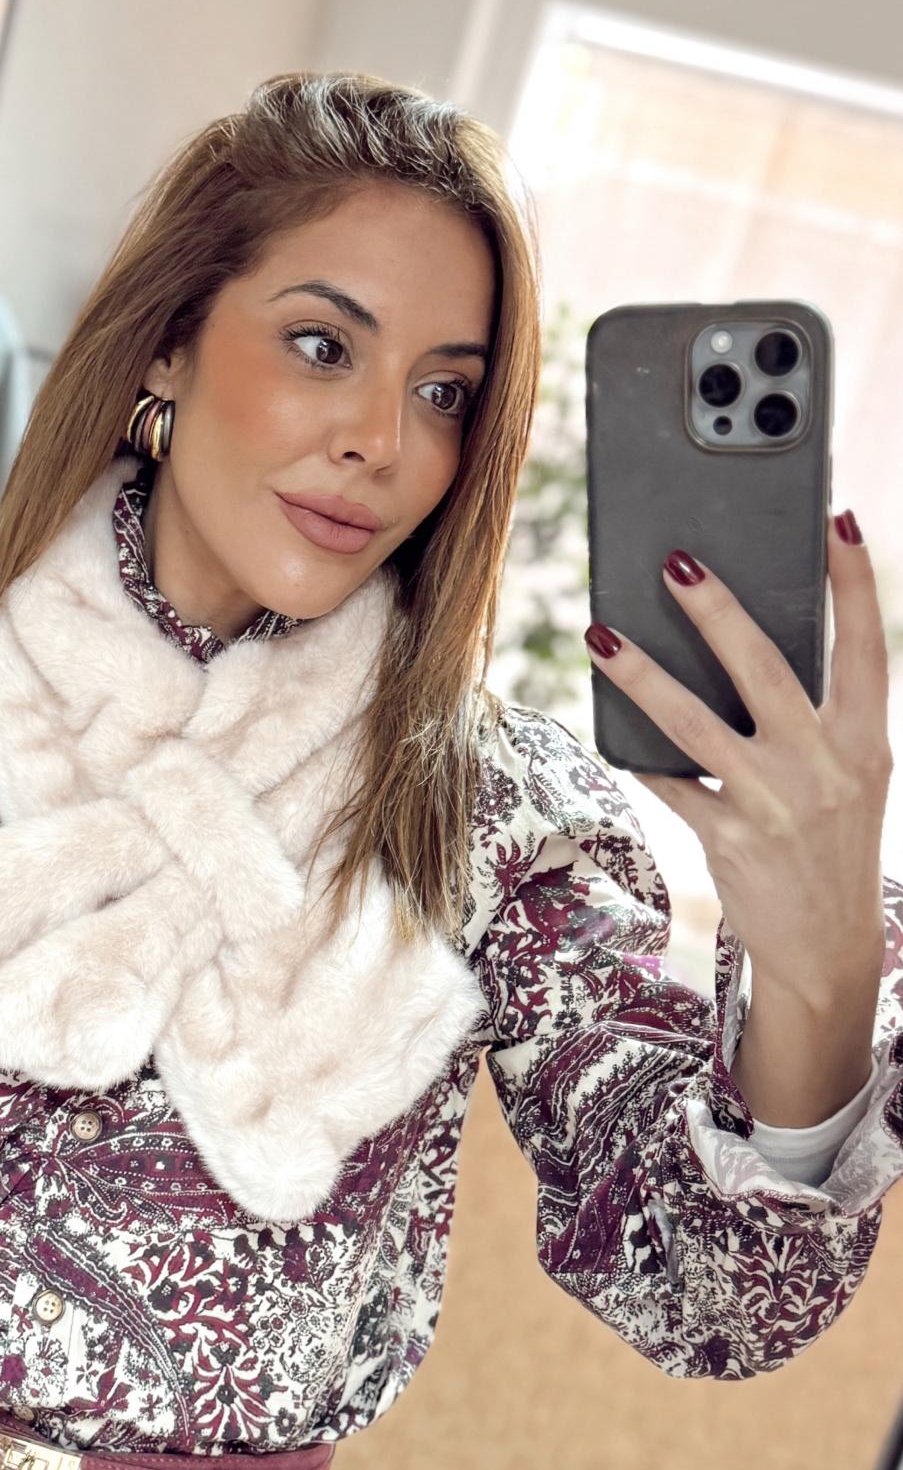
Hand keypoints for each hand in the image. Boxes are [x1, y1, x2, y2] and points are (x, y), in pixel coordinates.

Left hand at [583, 510, 891, 1005]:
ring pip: (694, 722)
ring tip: (600, 633)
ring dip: (642, 673)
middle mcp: (825, 765)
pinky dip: (638, 754)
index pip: (867, 646)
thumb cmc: (830, 846)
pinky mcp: (729, 838)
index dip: (854, 582)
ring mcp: (775, 802)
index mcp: (865, 741)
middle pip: (764, 668)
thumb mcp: (850, 779)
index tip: (837, 520)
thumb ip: (819, 722)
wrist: (827, 948)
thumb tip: (748, 652)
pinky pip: (671, 783)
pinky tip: (608, 728)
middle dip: (718, 609)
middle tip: (676, 560)